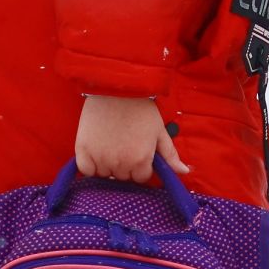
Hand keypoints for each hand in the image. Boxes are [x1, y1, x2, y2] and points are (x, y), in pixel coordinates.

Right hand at [75, 95, 190, 182]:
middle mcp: (120, 164)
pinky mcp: (83, 151)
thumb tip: (185, 172)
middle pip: (123, 178)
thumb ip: (170, 155)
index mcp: (141, 160)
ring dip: (108, 166)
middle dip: (125, 166)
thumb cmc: (141, 109)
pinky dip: (91, 165)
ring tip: (111, 145)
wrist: (117, 90)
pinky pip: (87, 170)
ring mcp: (100, 158)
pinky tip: (97, 152)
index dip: (141, 167)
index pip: (141, 178)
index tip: (138, 153)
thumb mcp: (160, 132)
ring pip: (105, 175)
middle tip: (124, 146)